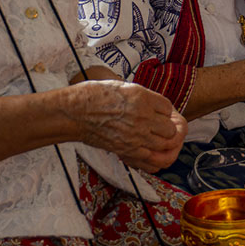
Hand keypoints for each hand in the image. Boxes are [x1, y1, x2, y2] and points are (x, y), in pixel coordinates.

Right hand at [61, 81, 184, 172]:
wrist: (73, 113)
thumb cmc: (93, 96)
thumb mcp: (122, 86)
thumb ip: (142, 96)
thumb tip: (154, 106)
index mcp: (141, 97)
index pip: (168, 107)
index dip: (164, 110)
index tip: (157, 112)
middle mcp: (142, 117)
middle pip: (170, 128)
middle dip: (167, 127)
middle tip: (159, 127)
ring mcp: (135, 135)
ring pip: (165, 144)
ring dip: (163, 143)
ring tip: (156, 140)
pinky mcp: (127, 150)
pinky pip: (151, 159)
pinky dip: (154, 157)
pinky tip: (150, 152)